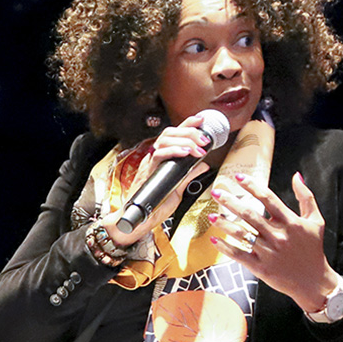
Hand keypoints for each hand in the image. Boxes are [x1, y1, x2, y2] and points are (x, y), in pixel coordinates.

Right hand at [105, 113, 211, 246]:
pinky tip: (185, 153)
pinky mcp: (147, 171)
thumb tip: (203, 165)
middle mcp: (154, 158)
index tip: (201, 120)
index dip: (187, 125)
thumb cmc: (154, 206)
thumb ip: (189, 176)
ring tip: (197, 148)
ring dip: (184, 141)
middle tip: (204, 139)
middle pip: (169, 133)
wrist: (138, 220)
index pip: (174, 135)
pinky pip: (158, 155)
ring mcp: (150, 163)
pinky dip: (173, 151)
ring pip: (164, 140)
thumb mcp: (178, 189)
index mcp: (162, 159)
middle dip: (189, 132)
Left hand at [209, 171, 339, 311]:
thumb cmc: (313, 248)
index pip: (269, 199)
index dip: (253, 186)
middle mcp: (278, 236)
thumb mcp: (316, 221)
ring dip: (224, 224)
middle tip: (216, 193)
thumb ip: (306, 197)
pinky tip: (214, 239)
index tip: (238, 177)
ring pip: (242, 235)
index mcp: (291, 222)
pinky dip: (226, 247)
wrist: (314, 281)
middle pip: (250, 215)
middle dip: (231, 202)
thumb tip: (296, 176)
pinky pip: (240, 255)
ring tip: (211, 215)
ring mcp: (269, 252)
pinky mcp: (261, 268)